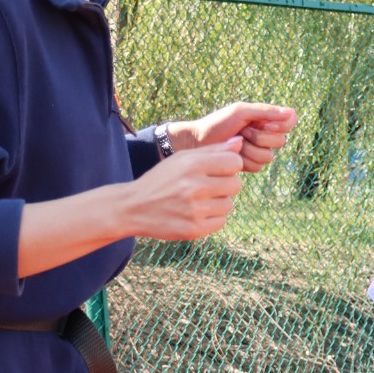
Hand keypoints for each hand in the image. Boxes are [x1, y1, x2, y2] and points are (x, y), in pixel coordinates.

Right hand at [120, 138, 244, 240]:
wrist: (134, 207)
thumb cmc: (161, 180)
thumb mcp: (182, 158)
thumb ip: (212, 150)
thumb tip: (239, 143)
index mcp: (192, 165)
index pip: (234, 163)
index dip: (230, 166)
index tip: (219, 170)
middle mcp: (194, 187)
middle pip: (235, 184)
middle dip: (225, 185)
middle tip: (208, 187)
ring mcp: (195, 210)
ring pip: (229, 205)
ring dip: (219, 203)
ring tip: (200, 201)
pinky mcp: (194, 229)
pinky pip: (221, 222)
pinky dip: (213, 218)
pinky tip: (197, 213)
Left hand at [179, 102, 296, 172]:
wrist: (198, 142)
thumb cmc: (217, 123)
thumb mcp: (241, 112)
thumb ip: (266, 111)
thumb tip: (291, 113)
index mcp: (265, 118)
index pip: (290, 122)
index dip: (281, 125)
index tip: (264, 123)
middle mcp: (265, 134)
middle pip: (280, 142)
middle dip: (259, 137)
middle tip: (242, 131)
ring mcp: (259, 150)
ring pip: (269, 157)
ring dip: (249, 150)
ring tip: (235, 143)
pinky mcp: (251, 165)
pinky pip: (258, 167)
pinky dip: (244, 160)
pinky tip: (233, 154)